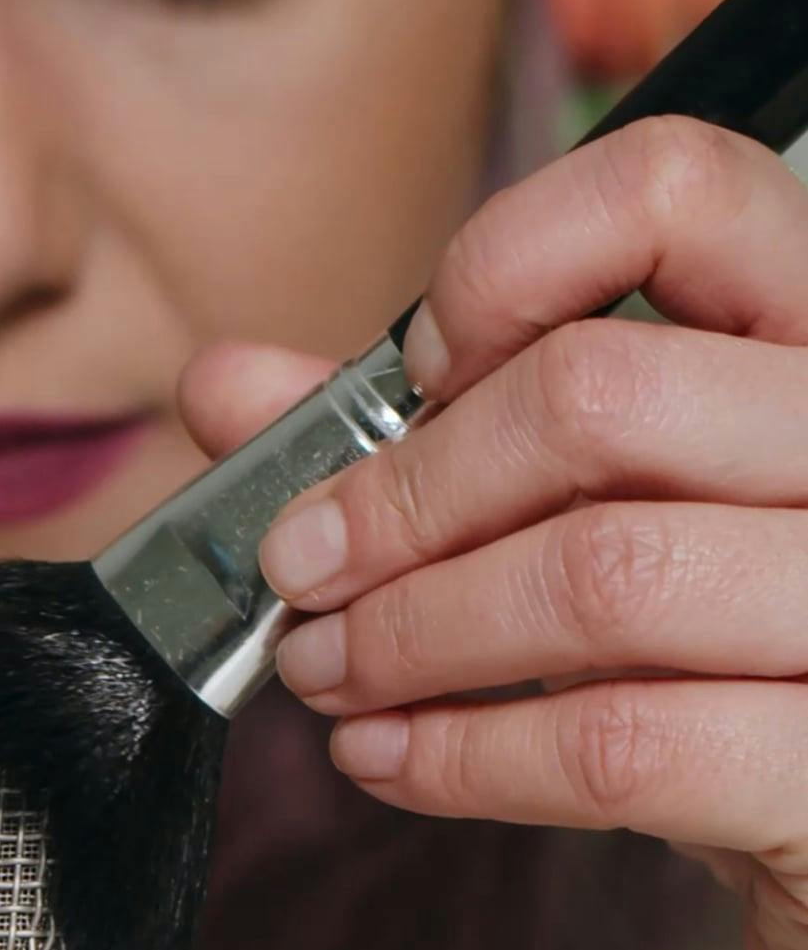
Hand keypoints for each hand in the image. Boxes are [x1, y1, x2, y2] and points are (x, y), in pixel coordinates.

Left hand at [179, 120, 807, 949]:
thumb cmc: (721, 662)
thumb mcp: (587, 520)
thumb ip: (422, 439)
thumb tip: (227, 384)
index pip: (681, 190)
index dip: (516, 260)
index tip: (418, 368)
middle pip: (601, 393)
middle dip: (405, 495)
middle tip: (306, 569)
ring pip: (602, 576)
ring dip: (414, 633)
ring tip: (331, 672)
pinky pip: (623, 745)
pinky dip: (467, 755)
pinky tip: (392, 759)